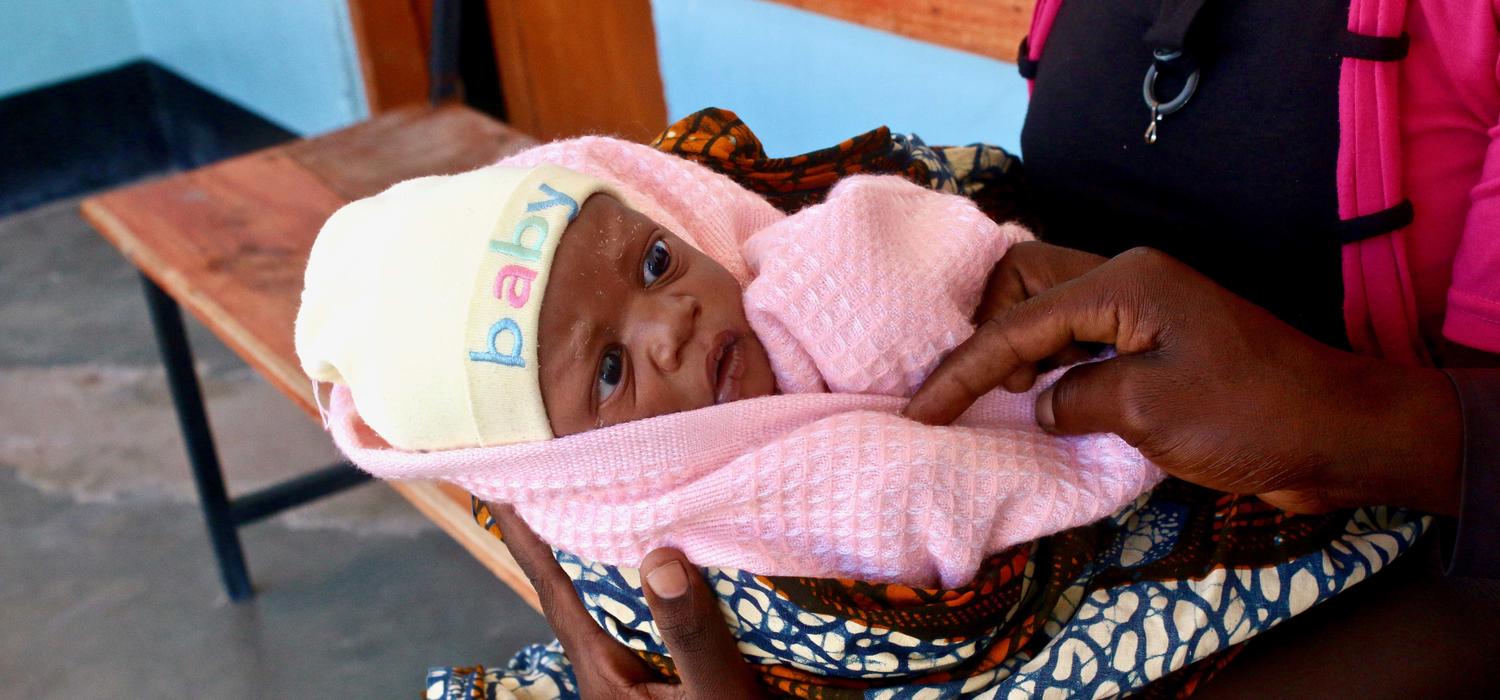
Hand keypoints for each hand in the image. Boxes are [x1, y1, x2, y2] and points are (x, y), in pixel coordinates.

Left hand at [492, 504, 762, 698]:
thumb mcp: (716, 698)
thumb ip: (690, 635)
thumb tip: (659, 557)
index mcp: (605, 673)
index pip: (554, 590)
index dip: (527, 536)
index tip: (502, 484)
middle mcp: (612, 672)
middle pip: (580, 590)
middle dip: (569, 532)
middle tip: (564, 471)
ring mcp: (638, 679)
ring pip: (617, 604)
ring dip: (614, 556)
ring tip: (615, 499)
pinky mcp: (668, 681)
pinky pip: (651, 620)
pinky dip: (655, 584)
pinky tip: (675, 562)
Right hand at [906, 247, 1462, 514]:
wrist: (1341, 432)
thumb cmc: (1251, 415)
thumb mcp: (1149, 410)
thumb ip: (1075, 399)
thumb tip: (1041, 403)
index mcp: (1124, 283)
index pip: (1018, 322)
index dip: (962, 368)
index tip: (921, 410)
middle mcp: (1129, 283)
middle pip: (1025, 284)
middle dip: (984, 332)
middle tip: (971, 390)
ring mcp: (1146, 313)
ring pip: (1052, 310)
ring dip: (1015, 348)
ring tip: (995, 396)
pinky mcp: (1160, 347)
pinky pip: (1083, 342)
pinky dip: (1050, 366)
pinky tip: (1039, 399)